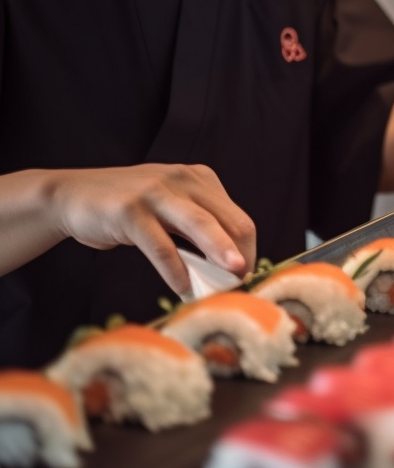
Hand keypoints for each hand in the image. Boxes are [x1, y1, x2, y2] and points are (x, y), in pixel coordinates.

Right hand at [50, 164, 255, 296]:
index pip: (238, 217)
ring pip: (200, 226)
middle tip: (247, 281)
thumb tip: (228, 268)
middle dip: (241, 253)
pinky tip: (182, 288)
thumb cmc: (130, 209)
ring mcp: (156, 192)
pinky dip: (175, 270)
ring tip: (232, 280)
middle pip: (228, 220)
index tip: (246, 276)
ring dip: (219, 255)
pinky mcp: (130, 211)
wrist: (72, 195)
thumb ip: (198, 230)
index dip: (248, 249)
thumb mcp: (170, 210)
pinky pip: (161, 246)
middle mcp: (183, 180)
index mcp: (200, 179)